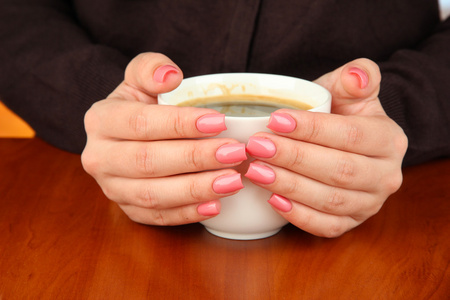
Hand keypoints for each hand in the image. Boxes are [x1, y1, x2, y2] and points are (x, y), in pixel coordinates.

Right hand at [82, 53, 246, 225]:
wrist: (125, 136)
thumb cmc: (141, 105)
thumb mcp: (140, 78)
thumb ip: (150, 68)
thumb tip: (169, 76)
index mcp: (101, 120)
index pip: (141, 123)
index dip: (180, 124)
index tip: (220, 122)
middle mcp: (100, 158)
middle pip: (148, 161)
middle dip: (195, 158)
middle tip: (235, 152)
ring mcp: (112, 188)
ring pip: (153, 195)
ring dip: (196, 190)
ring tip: (233, 181)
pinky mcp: (129, 210)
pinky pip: (157, 217)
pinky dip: (187, 214)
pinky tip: (216, 206)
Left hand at [244, 58, 407, 236]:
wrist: (344, 144)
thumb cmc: (340, 115)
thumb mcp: (347, 91)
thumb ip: (356, 77)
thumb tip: (357, 74)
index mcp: (389, 140)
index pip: (351, 135)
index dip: (312, 129)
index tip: (274, 120)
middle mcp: (386, 176)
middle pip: (339, 170)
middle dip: (294, 158)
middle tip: (256, 146)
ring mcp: (370, 204)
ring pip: (331, 200)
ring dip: (290, 186)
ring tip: (256, 170)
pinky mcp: (351, 223)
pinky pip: (327, 227)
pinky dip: (299, 216)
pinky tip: (272, 200)